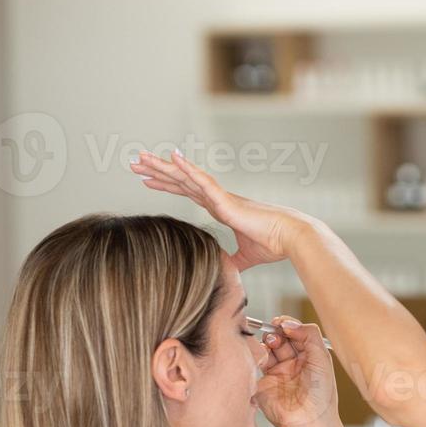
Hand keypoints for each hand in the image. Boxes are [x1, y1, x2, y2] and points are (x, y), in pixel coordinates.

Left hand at [129, 149, 316, 270]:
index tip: (149, 181)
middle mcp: (218, 199)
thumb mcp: (245, 256)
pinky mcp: (225, 199)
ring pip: (186, 177)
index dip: (168, 186)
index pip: (189, 193)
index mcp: (222, 209)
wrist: (289, 239)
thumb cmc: (273, 244)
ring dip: (163, 167)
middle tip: (136, 164)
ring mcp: (220, 197)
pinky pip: (202, 180)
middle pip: (181, 182)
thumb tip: (223, 269)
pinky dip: (186, 169)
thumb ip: (232, 259)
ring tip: (141, 158)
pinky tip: (172, 157)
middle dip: (158, 173)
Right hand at [254, 315, 339, 426]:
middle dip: (276, 332)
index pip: (295, 333)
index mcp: (310, 357)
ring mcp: (277, 373)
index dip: (288, 325)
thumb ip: (308, 334)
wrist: (308, 421)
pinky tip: (263, 354)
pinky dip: (257, 355)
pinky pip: (256, 364)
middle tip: (276, 333)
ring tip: (272, 344)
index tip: (282, 323)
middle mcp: (293, 364)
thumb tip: (288, 323)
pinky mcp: (263, 383)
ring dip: (267, 342)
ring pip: (267, 349)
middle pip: (280, 338)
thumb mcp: (322, 357)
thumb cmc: (321, 394)